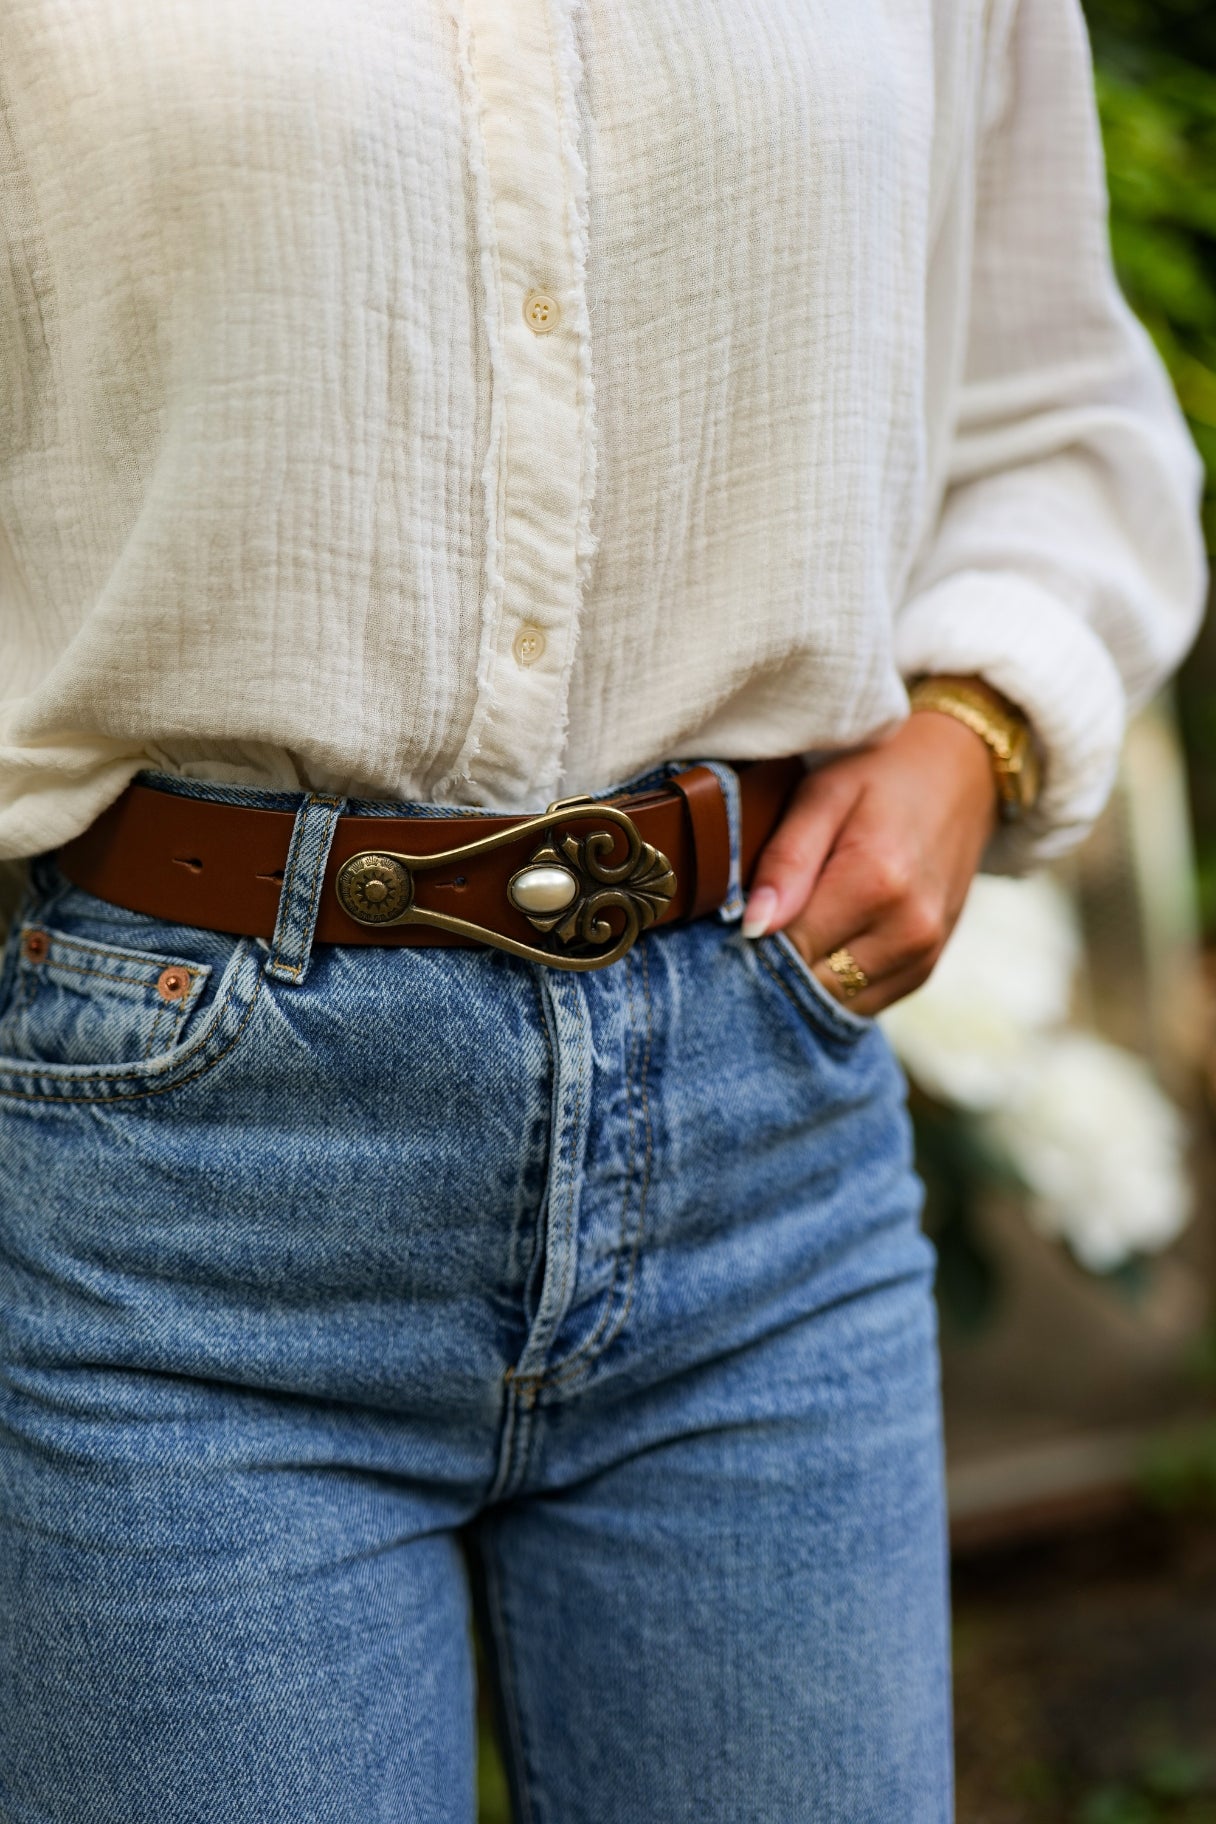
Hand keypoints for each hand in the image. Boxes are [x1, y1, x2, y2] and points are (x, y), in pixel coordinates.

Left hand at [741, 711, 1000, 1015]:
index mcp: (877, 882)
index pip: (788, 950)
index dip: (751, 942)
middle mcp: (908, 930)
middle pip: (812, 985)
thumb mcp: (823, 795)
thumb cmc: (880, 776)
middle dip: (777, 967)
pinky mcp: (926, 969)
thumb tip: (753, 927)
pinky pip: (864, 1002)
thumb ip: (787, 860)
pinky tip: (824, 942)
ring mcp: (923, 955)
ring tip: (792, 930)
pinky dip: (836, 983)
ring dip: (806, 979)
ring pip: (837, 1002)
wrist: (960, 775)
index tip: (733, 921)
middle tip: (758, 926)